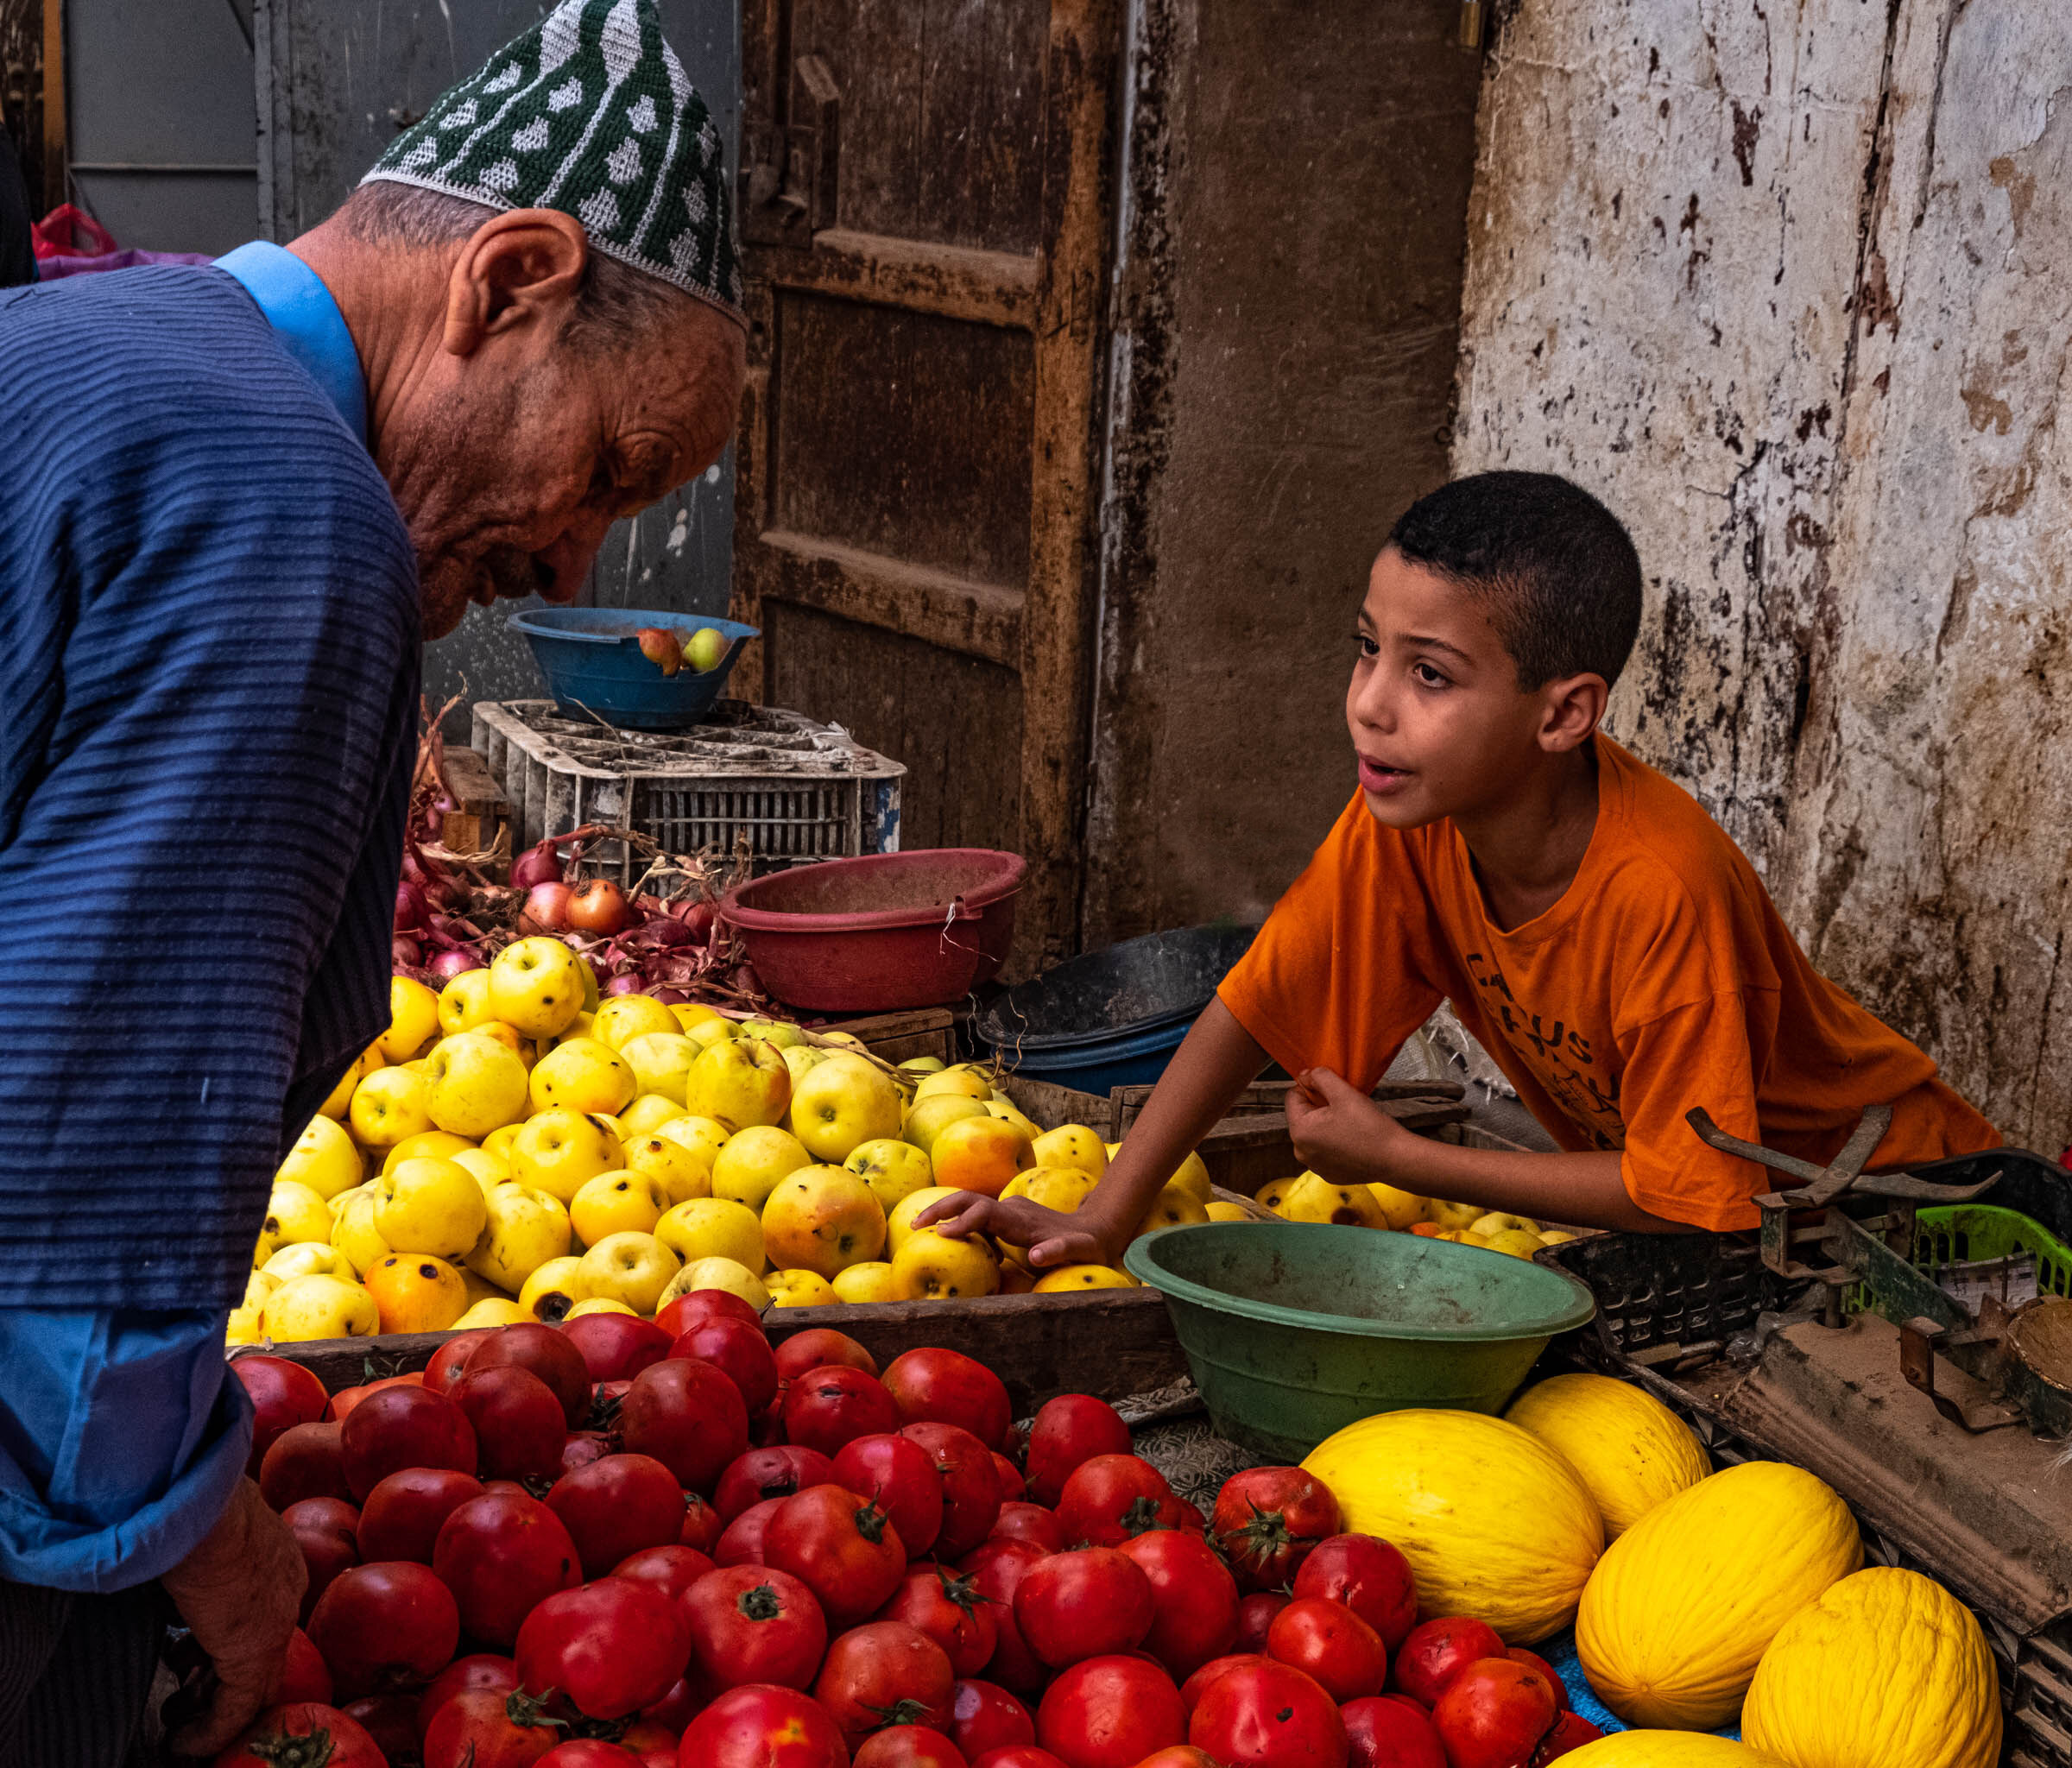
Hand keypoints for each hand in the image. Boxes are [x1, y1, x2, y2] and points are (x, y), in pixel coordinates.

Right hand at [160, 1476, 306, 1755]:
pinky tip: (182, 1742)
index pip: (262, 1615)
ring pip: (253, 1687)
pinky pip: (237, 1708)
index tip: (190, 1656)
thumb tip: (172, 1567)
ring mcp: (276, 1624)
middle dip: (218, 1679)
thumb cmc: (191, 1507)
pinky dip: (210, 1731)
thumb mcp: (203, 1533)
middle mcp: (286, 1592)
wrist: (200, 1506)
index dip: (224, 1643)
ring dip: (212, 1708)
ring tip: (179, 1719)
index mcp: (278, 1560)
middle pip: (262, 1654)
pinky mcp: (255, 1651)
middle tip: (183, 1693)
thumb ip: (198, 1557)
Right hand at [913, 1190, 1113, 1269]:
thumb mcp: (1079, 1250)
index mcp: (1023, 1220)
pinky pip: (978, 1215)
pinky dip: (958, 1221)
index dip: (962, 1223)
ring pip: (970, 1203)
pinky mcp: (1009, 1215)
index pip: (985, 1214)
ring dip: (944, 1212)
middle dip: (941, 1209)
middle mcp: (1012, 1209)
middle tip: (914, 1226)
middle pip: (970, 1199)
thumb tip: (1035, 1256)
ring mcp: (1009, 1209)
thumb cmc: (1087, 1245)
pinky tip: (948, 1235)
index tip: (942, 1236)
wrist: (1098, 1227)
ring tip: (920, 1228)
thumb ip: (1059, 1251)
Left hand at [1285, 1067, 1420, 1186]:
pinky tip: (1352, 1139)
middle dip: (1319, 1106)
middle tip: (1343, 1105)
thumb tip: (1306, 1075)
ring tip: (1349, 1122)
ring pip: (1314, 1133)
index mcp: (1300, 1131)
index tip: (1331, 1089)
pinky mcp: (1329, 1174)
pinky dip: (1333, 1142)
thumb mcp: (1343, 1092)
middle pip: (1302, 1116)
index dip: (1311, 1087)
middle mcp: (1301, 1152)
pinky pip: (1324, 1150)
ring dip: (1326, 1124)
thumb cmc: (1371, 1128)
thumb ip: (1320, 1077)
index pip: (1292, 1097)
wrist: (1395, 1158)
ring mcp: (1314, 1165)